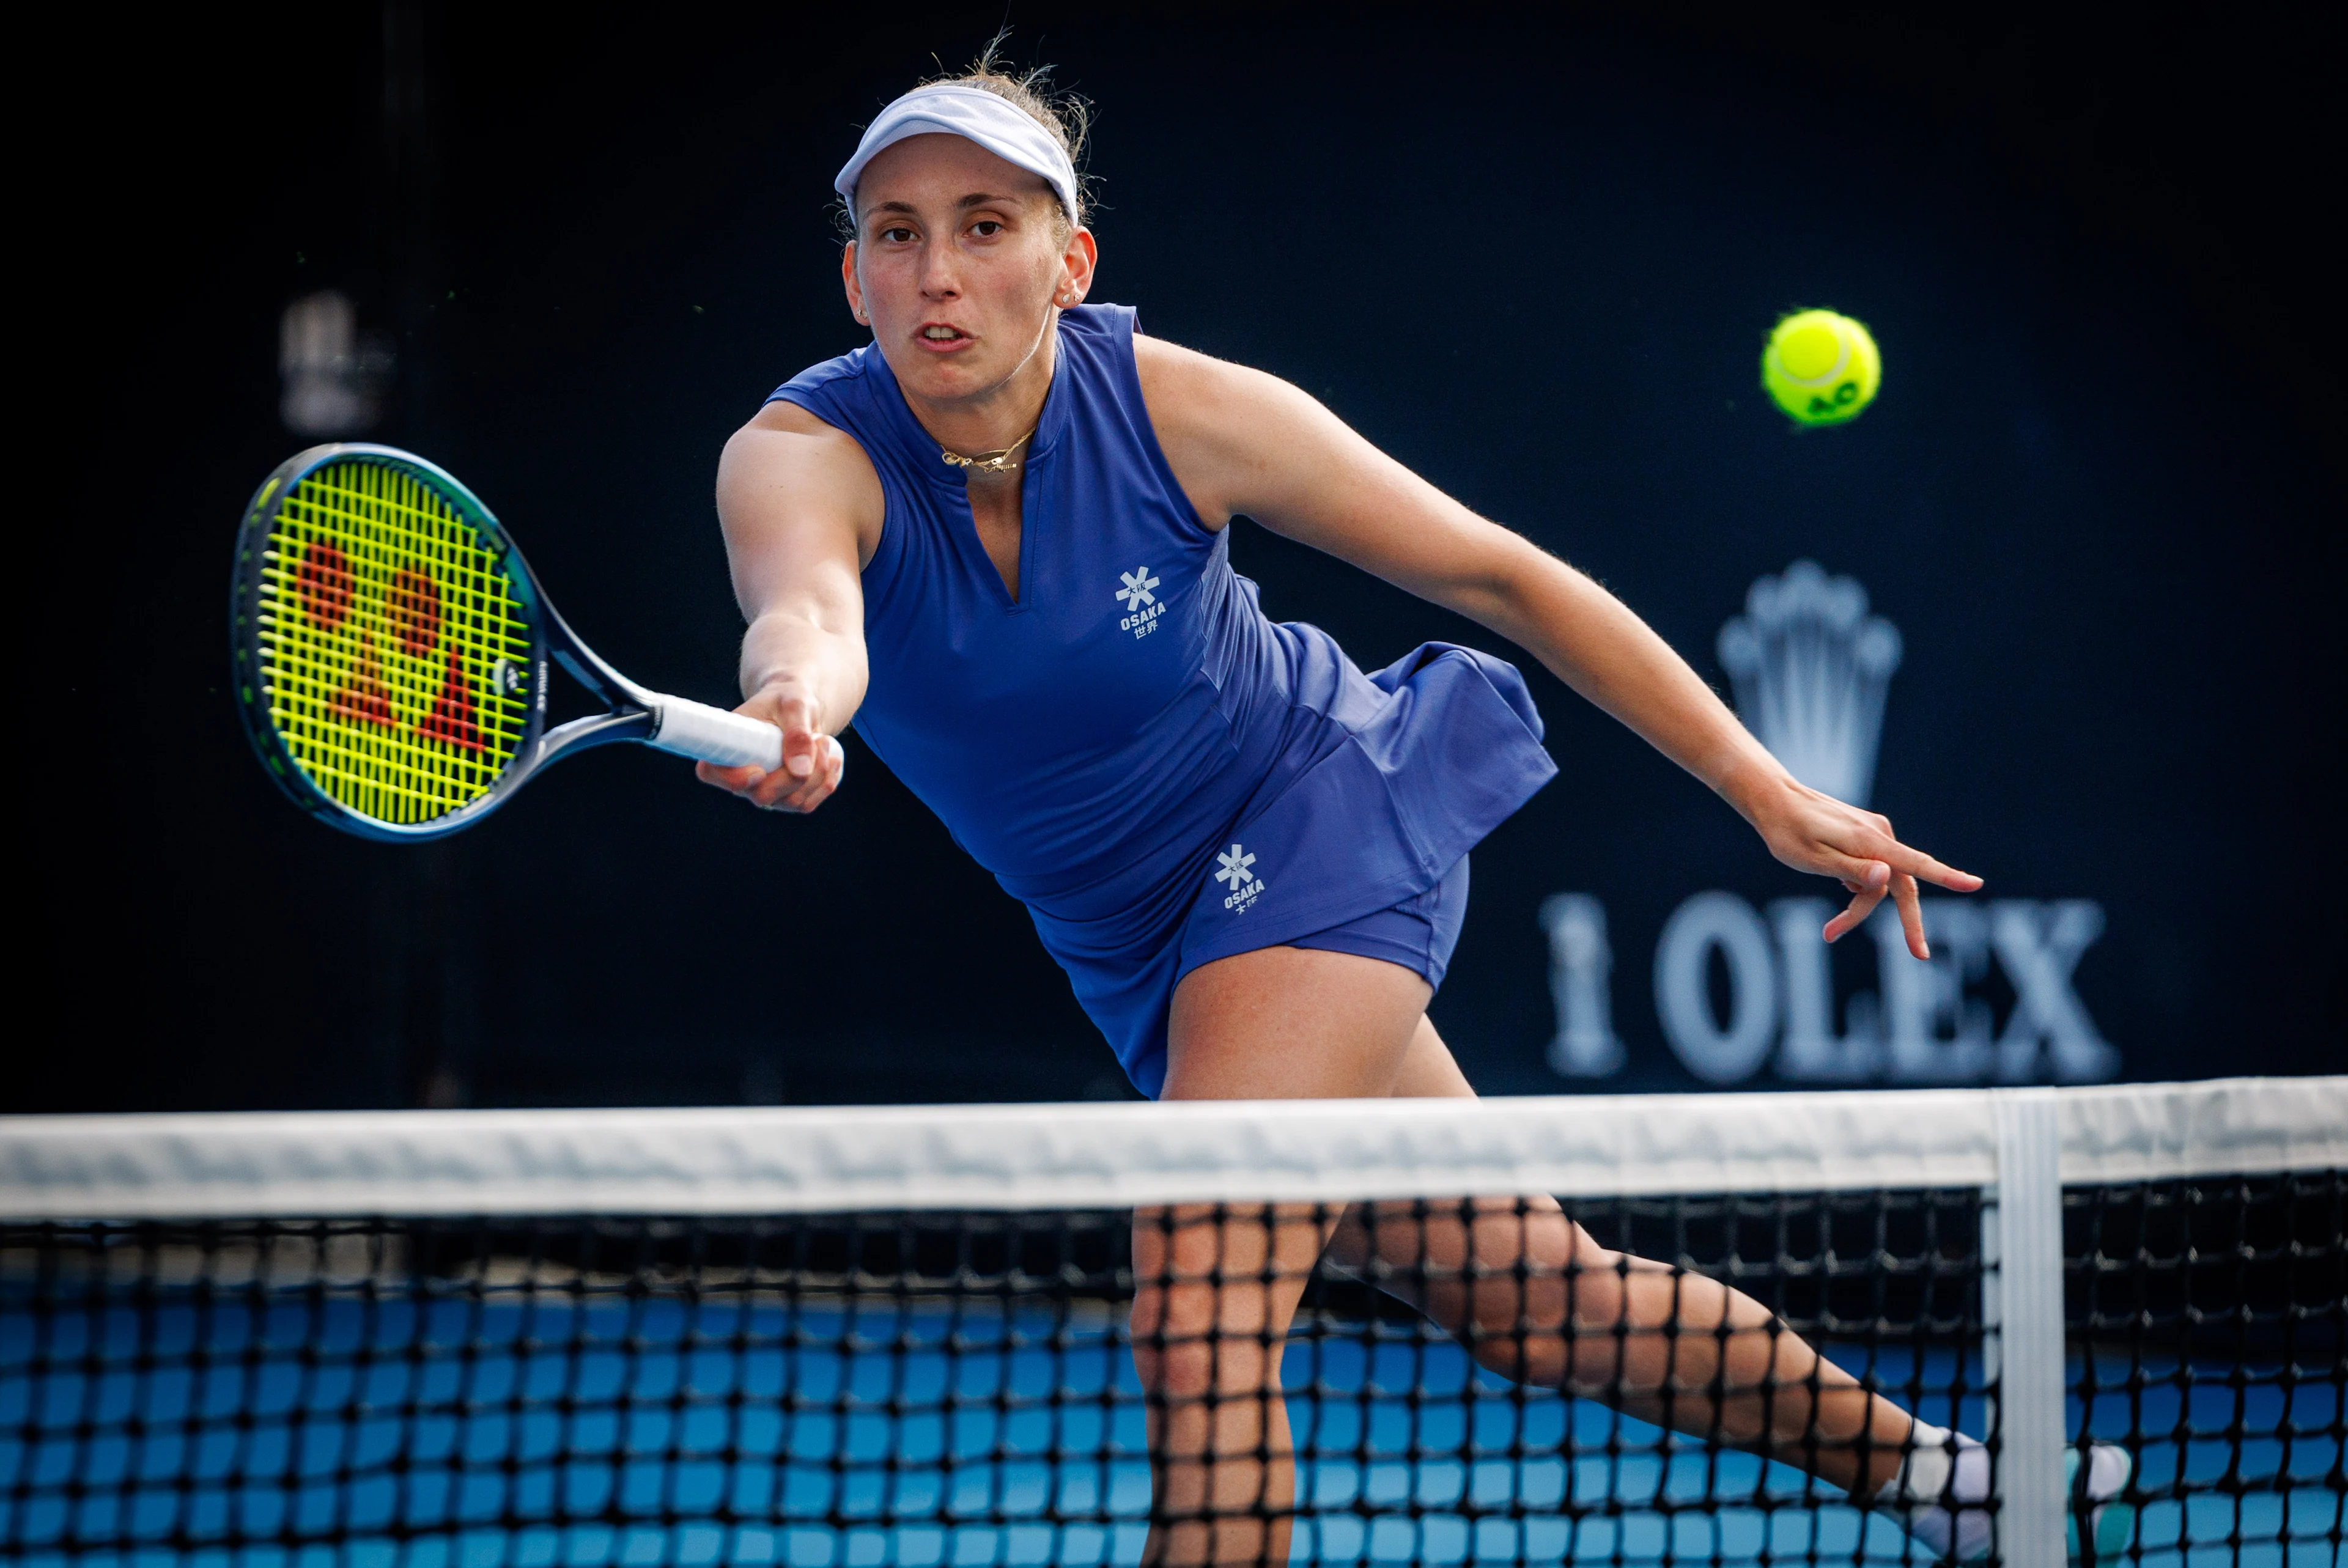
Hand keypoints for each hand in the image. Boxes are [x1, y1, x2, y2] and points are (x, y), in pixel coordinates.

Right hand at [694, 686, 843, 813]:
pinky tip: (831, 760)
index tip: (758, 770)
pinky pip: (807, 804)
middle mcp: (740, 776)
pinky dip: (825, 783)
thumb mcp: (795, 704)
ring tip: (824, 741)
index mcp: (727, 746)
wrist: (800, 710)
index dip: (732, 778)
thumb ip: (796, 731)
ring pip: (791, 802)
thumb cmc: (788, 699)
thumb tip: (800, 770)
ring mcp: (764, 791)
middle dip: (796, 774)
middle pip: (763, 795)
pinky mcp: (786, 798)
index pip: (711, 772)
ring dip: (817, 774)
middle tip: (819, 739)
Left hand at [1742, 773, 1982, 958]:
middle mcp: (1879, 834)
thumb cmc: (1788, 833)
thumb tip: (1888, 876)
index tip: (1974, 885)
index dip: (1947, 877)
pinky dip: (1860, 887)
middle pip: (1903, 884)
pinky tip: (1837, 885)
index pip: (1915, 863)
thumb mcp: (1814, 859)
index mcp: (1870, 841)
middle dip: (1907, 921)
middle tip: (1919, 954)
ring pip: (1883, 881)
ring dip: (1863, 907)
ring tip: (1830, 931)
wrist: (1774, 800)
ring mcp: (1874, 833)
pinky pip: (1873, 869)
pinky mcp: (1865, 834)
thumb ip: (1852, 870)